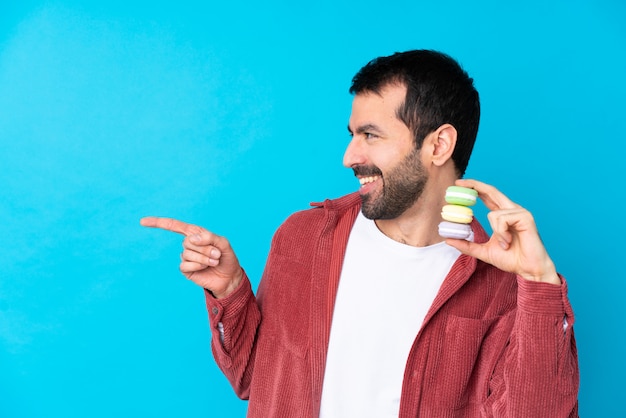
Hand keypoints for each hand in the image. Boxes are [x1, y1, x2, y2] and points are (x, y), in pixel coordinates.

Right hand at [140, 217, 243, 297]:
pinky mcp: (186, 270)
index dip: (158, 223)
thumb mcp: (223, 243)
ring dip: (204, 258)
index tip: (142, 222)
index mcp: (196, 234)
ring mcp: (186, 257)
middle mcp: (189, 244)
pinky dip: (197, 266)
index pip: (174, 226)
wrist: (229, 277)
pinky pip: (185, 265)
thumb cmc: (227, 258)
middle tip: (217, 254)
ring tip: (214, 261)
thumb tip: (192, 238)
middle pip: (187, 242)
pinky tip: (205, 268)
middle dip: (205, 249)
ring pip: (187, 254)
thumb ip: (210, 237)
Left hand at [445, 179, 559, 284]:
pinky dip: (502, 233)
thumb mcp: (483, 251)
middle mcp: (511, 210)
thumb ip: (466, 245)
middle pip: (491, 191)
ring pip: (493, 213)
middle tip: (458, 183)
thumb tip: (448, 240)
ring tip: (504, 244)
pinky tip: (509, 242)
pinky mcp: (525, 217)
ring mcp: (520, 212)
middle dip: (474, 185)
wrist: (529, 270)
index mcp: (502, 215)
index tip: (459, 184)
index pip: (487, 196)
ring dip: (495, 231)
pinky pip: (502, 219)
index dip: (474, 188)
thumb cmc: (511, 259)